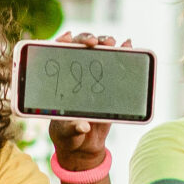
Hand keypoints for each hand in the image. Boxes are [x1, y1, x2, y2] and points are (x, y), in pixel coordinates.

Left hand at [46, 31, 127, 169]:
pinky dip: (121, 54)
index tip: (67, 38)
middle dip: (86, 39)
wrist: (82, 146)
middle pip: (79, 48)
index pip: (55, 54)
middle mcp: (74, 75)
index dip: (60, 42)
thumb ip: (72, 128)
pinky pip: (113, 66)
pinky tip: (128, 45)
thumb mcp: (66, 133)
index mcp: (58, 82)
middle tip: (94, 42)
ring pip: (97, 53)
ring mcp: (91, 78)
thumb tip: (83, 126)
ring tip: (112, 43)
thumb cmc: (67, 136)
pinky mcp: (106, 85)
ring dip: (104, 43)